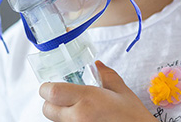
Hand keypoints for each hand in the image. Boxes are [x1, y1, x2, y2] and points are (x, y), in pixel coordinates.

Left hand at [39, 60, 155, 121]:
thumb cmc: (134, 118)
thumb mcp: (122, 92)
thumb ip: (106, 75)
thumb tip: (96, 65)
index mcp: (87, 100)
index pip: (50, 92)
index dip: (47, 87)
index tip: (53, 84)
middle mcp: (77, 117)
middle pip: (46, 109)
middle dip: (51, 102)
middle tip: (63, 97)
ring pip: (54, 120)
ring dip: (59, 113)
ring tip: (77, 109)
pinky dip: (68, 121)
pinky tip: (83, 118)